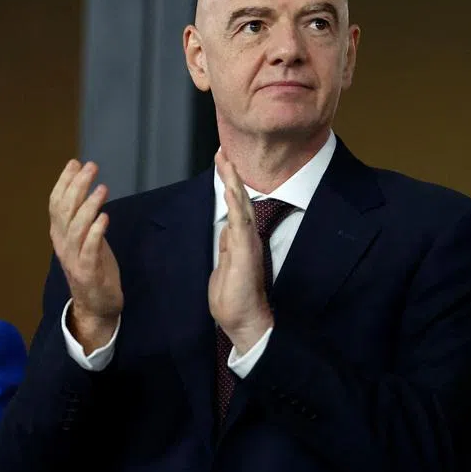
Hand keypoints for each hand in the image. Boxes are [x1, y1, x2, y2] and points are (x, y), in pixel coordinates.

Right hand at [49, 160, 121, 352]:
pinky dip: (96, 233)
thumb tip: (86, 188)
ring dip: (88, 206)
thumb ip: (83, 216)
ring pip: (76, 228)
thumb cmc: (94, 267)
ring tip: (101, 188)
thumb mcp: (86, 238)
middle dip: (76, 187)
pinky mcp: (89, 271)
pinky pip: (90, 250)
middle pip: (65, 211)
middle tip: (90, 167)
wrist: (96, 305)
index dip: (64, 182)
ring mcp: (74, 258)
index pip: (57, 203)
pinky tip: (105, 218)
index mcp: (60, 234)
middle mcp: (63, 244)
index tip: (74, 163)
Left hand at [209, 150, 271, 353]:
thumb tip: (226, 230)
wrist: (244, 321)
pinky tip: (231, 188)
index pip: (234, 206)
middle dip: (231, 174)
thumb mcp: (224, 268)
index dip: (228, 183)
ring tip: (227, 161)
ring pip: (241, 206)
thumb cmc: (235, 300)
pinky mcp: (246, 252)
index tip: (222, 162)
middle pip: (239, 199)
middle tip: (223, 150)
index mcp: (240, 241)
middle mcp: (247, 238)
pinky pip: (241, 223)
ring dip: (233, 183)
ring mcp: (248, 244)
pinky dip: (236, 204)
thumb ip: (227, 247)